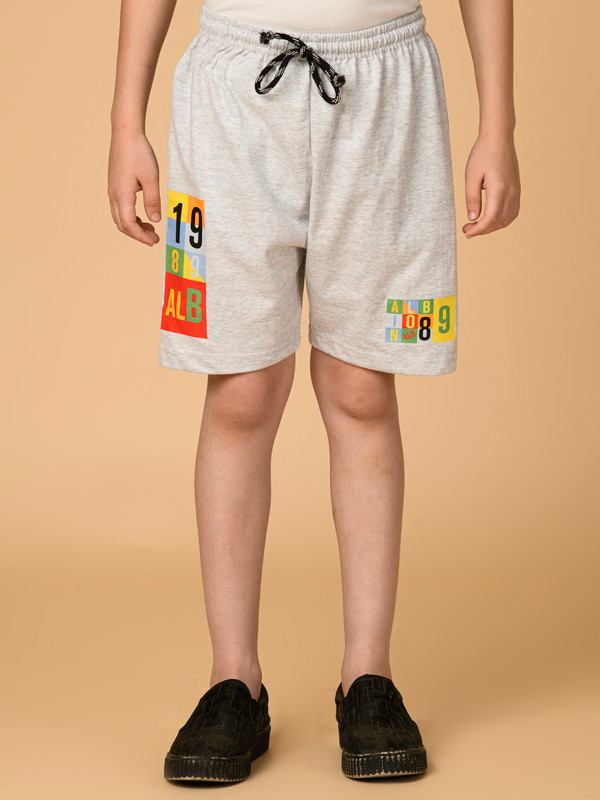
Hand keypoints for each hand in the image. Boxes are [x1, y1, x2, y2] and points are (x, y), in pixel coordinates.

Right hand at [108, 129, 160, 245]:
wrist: (125, 133)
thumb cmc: (139, 153)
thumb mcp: (151, 178)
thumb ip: (152, 200)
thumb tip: (155, 220)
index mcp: (122, 195)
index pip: (129, 225)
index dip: (141, 236)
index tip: (155, 241)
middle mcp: (114, 194)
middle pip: (122, 224)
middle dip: (138, 234)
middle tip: (154, 238)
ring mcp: (112, 190)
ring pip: (119, 217)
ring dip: (134, 226)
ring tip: (151, 228)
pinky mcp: (115, 185)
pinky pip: (119, 208)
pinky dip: (130, 216)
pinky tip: (143, 214)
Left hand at [463, 133, 520, 237]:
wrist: (499, 137)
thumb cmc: (483, 153)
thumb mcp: (471, 176)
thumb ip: (472, 198)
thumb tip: (473, 218)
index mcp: (499, 189)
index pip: (491, 218)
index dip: (478, 230)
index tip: (466, 232)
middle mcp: (511, 192)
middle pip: (499, 222)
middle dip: (483, 230)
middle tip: (467, 230)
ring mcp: (516, 191)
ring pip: (508, 219)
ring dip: (493, 227)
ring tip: (477, 225)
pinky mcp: (516, 189)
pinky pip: (513, 211)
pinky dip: (502, 220)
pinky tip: (490, 219)